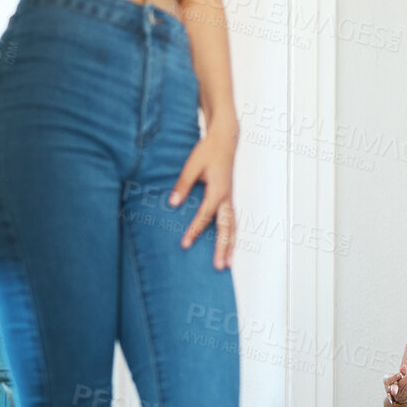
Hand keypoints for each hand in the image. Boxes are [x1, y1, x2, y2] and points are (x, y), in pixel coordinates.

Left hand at [168, 121, 238, 269]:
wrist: (225, 140)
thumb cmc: (209, 150)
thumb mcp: (192, 165)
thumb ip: (183, 184)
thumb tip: (173, 203)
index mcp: (218, 191)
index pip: (205, 216)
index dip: (194, 231)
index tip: (185, 244)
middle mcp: (226, 198)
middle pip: (226, 229)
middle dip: (223, 248)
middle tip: (219, 266)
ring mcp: (229, 200)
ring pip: (233, 228)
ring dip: (231, 246)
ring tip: (227, 264)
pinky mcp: (228, 199)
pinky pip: (232, 222)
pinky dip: (231, 236)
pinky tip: (228, 247)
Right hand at [384, 364, 406, 406]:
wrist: (400, 395)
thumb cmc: (398, 382)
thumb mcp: (398, 376)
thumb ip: (402, 371)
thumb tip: (404, 366)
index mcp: (386, 381)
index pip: (388, 380)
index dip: (393, 377)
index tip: (399, 374)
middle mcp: (390, 388)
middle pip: (393, 385)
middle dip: (396, 380)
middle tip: (400, 375)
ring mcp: (397, 392)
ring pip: (402, 385)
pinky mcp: (403, 394)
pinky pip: (406, 387)